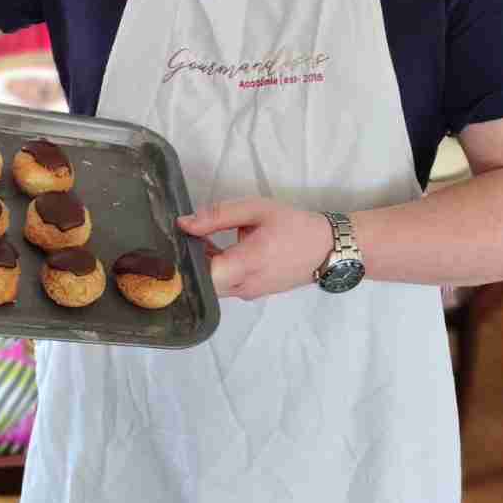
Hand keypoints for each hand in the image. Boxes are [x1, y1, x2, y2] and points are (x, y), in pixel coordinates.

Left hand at [177, 197, 332, 299]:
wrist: (328, 248)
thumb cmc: (294, 225)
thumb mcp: (256, 209)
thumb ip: (218, 216)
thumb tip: (183, 224)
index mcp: (247, 264)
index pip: (203, 276)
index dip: (184, 262)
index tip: (174, 242)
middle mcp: (245, 286)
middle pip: (204, 281)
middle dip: (190, 260)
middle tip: (183, 235)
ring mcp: (249, 293)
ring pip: (213, 284)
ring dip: (203, 263)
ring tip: (201, 236)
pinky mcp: (253, 292)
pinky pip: (226, 284)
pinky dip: (216, 268)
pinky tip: (216, 246)